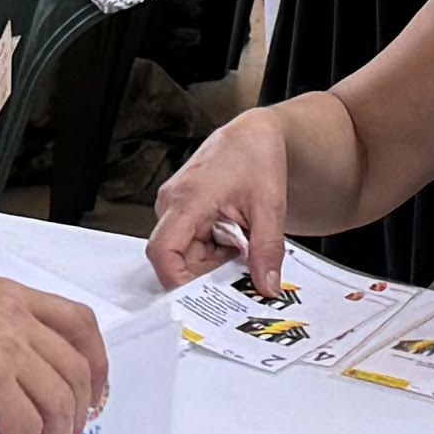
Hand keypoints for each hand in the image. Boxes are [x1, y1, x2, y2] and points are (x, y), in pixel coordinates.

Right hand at [0, 273, 109, 433]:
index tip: (92, 392)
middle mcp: (13, 313)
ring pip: (61, 403)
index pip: (78, 321)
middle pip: (79, 367)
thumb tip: (25, 380)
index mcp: (6, 293)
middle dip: (80, 412)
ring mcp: (6, 346)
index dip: (96, 361)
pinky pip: (30, 428)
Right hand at [148, 110, 301, 289]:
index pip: (163, 252)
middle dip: (208, 274)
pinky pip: (191, 245)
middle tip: (241, 277)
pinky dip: (214, 252)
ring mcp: (175, 208)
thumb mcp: (270, 207)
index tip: (206, 298)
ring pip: (185, 255)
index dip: (178, 282)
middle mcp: (172, 205)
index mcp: (187, 200)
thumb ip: (267, 250)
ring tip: (243, 248)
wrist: (254, 135)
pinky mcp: (182, 212)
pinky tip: (235, 241)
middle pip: (176, 259)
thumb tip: (267, 287)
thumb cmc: (256, 156)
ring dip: (213, 262)